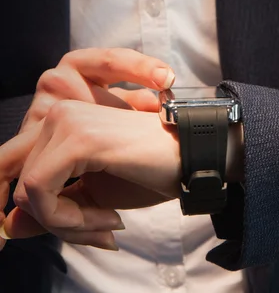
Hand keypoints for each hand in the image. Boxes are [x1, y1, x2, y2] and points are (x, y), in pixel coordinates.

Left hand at [9, 102, 180, 248]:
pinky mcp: (77, 138)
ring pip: (28, 192)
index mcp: (60, 125)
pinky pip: (41, 192)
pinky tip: (110, 218)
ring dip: (67, 224)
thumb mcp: (92, 198)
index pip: (20, 174)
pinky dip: (68, 219)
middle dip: (57, 223)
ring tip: (108, 224)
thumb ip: (51, 210)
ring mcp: (66, 122)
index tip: (66, 232)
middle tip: (100, 232)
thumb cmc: (149, 173)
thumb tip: (10, 227)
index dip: (28, 210)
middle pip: (23, 187)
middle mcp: (57, 115)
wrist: (192, 159)